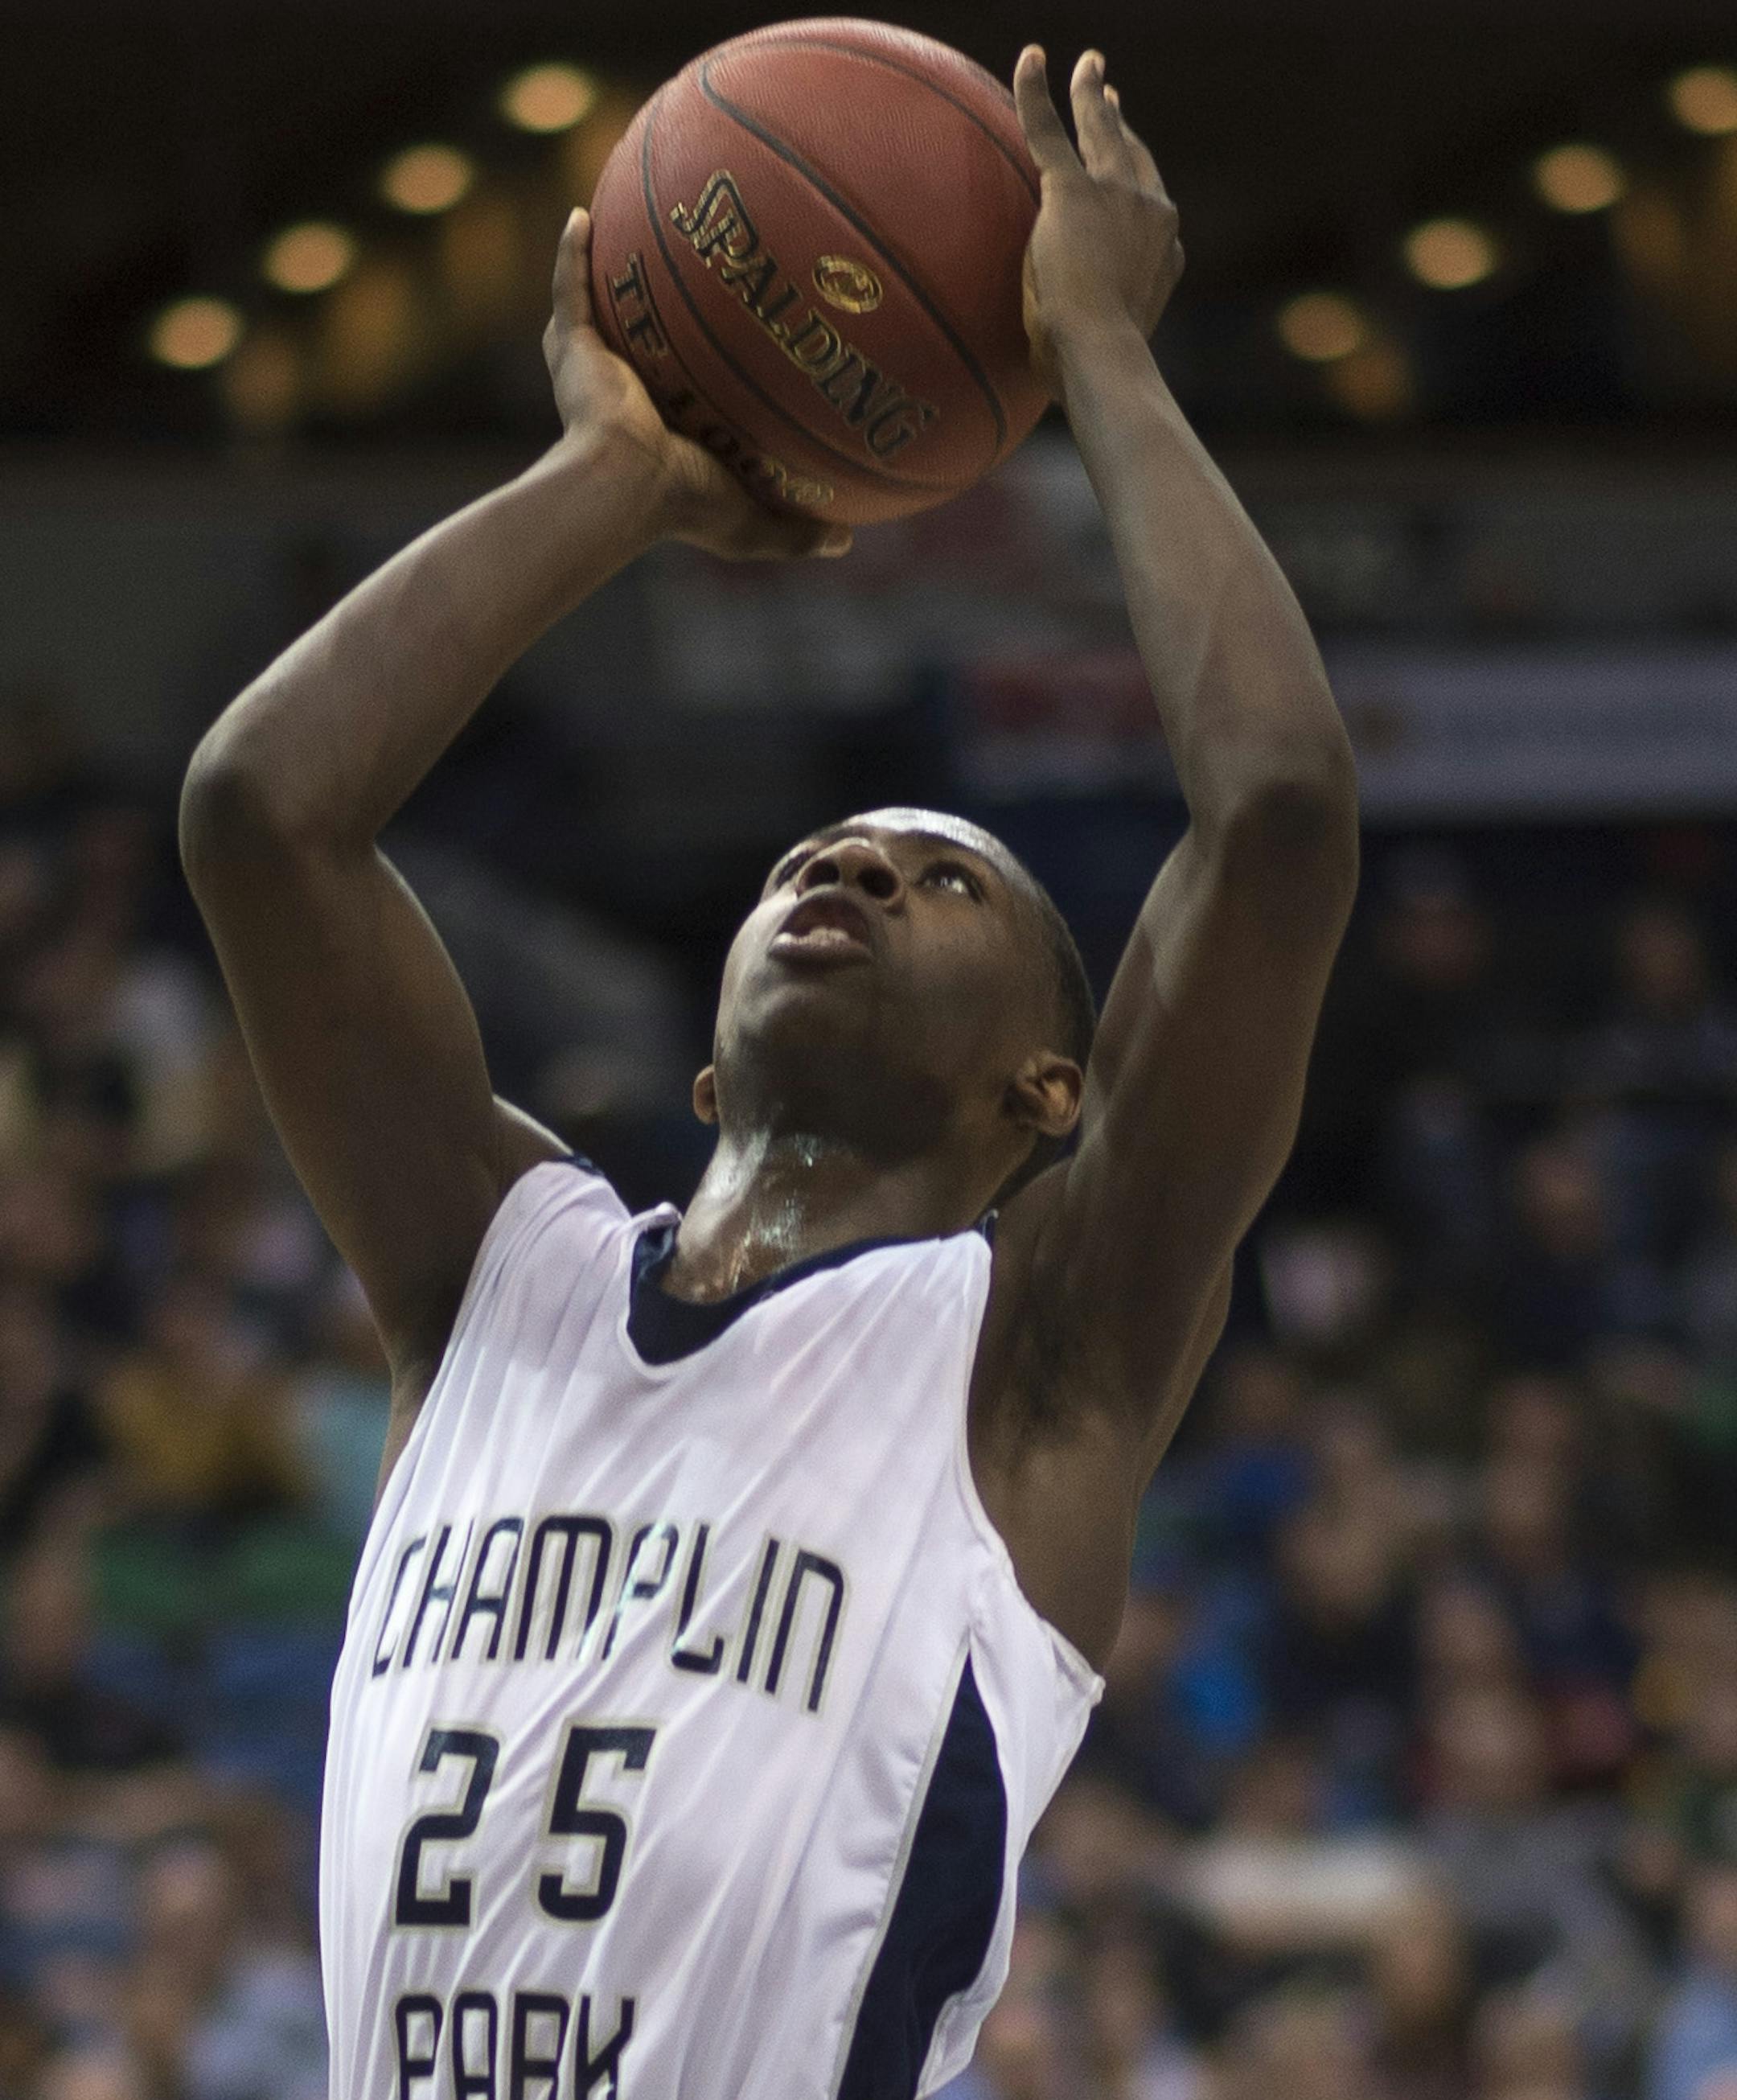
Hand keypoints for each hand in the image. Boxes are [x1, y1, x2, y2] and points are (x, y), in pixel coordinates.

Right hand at [544, 210, 851, 560]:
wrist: (629, 487)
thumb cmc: (688, 507)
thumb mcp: (756, 524)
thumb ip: (799, 530)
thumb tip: (848, 543)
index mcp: (661, 430)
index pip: (681, 391)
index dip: (698, 369)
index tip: (732, 340)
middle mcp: (624, 394)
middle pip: (636, 342)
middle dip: (648, 313)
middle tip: (681, 271)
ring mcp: (595, 368)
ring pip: (598, 307)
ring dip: (604, 269)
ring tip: (624, 221)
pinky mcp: (573, 349)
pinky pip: (569, 289)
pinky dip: (570, 254)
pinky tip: (582, 215)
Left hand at [1012, 48, 1183, 399]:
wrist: (1102, 358)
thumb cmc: (1098, 372)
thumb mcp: (1112, 337)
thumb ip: (1103, 317)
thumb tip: (1073, 343)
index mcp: (1166, 252)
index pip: (1151, 206)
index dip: (1137, 179)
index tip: (1129, 160)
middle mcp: (1153, 214)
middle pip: (1133, 154)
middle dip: (1120, 121)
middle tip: (1108, 89)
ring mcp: (1118, 197)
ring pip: (1101, 131)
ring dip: (1092, 95)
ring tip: (1087, 66)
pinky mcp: (1075, 191)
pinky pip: (1049, 131)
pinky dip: (1036, 94)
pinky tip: (1030, 60)